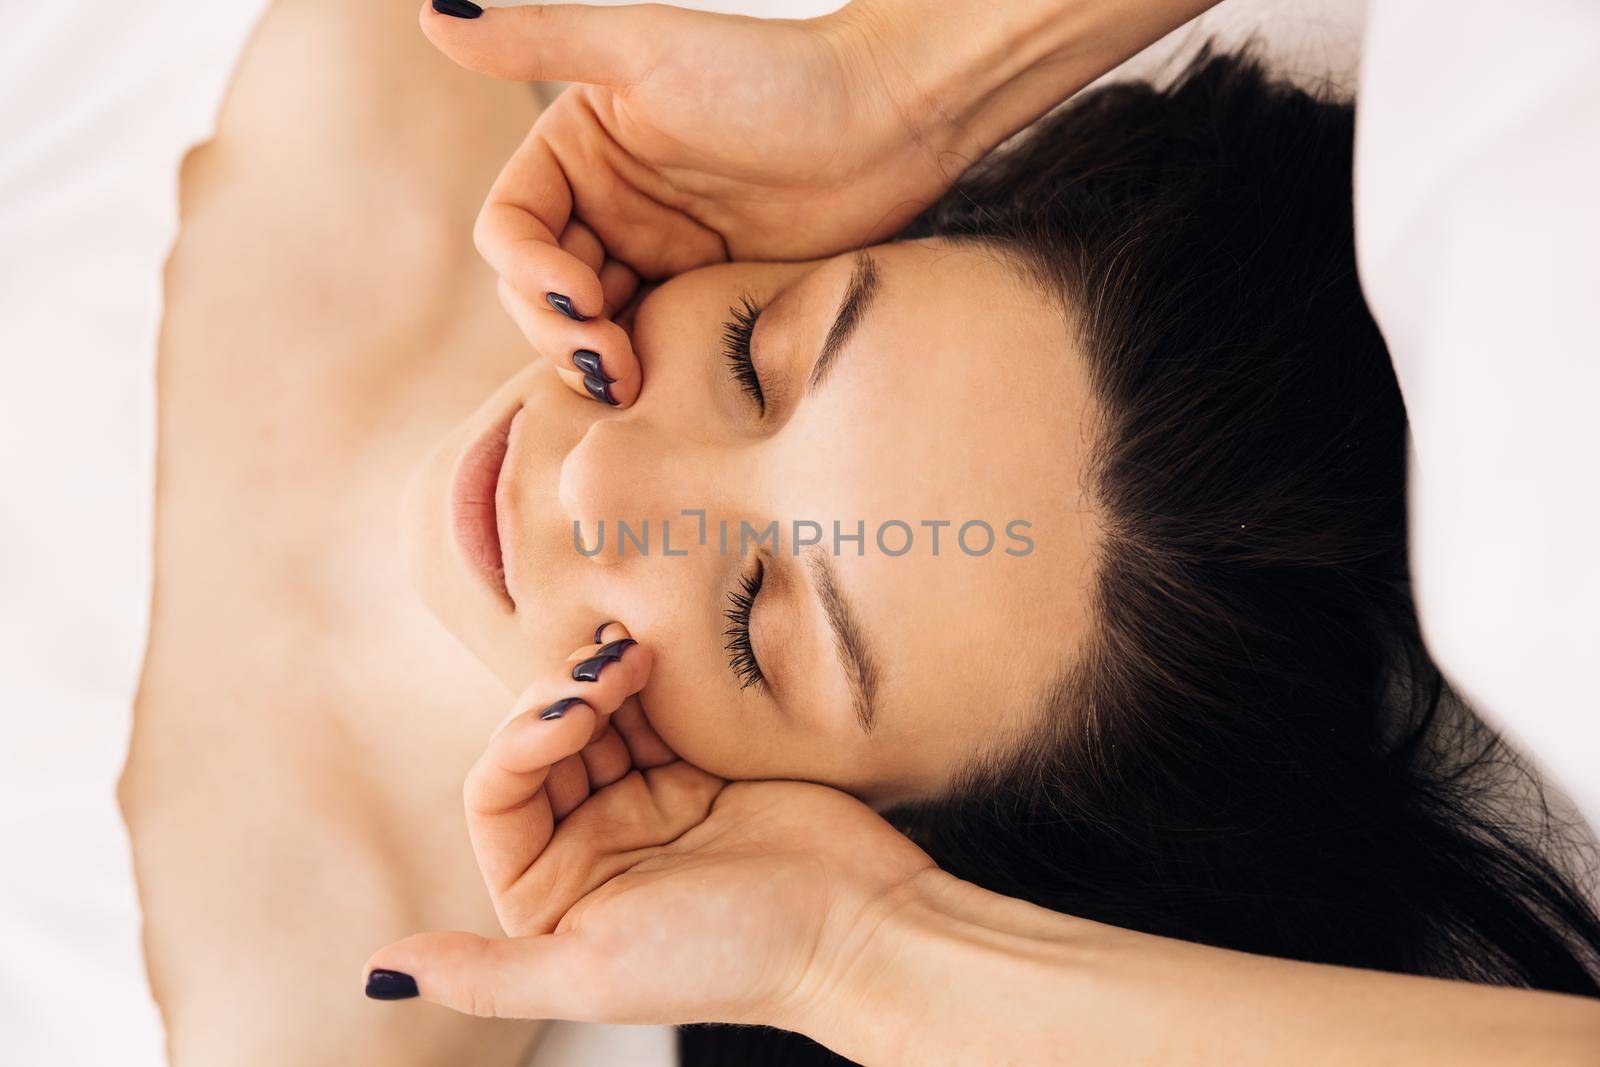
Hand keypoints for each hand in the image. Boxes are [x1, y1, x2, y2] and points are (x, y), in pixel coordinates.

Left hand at [365, 624, 934, 1028]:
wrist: (859, 927)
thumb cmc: (730, 958)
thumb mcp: (594, 973)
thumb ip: (485, 976)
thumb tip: (378, 973)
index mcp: (553, 894)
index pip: (499, 790)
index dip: (522, 739)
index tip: (576, 712)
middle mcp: (591, 845)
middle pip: (540, 741)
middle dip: (561, 695)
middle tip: (613, 668)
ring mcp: (647, 801)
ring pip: (595, 714)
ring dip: (602, 673)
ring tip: (635, 648)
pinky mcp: (700, 769)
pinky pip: (654, 706)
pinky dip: (649, 672)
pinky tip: (657, 643)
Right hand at [419, 0, 1092, 407]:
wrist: (890, 123)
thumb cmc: (773, 76)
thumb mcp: (647, 51)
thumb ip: (543, 36)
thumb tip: (434, 14)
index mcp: (580, 154)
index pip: (512, 231)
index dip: (528, 272)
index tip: (580, 294)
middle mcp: (611, 210)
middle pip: (542, 294)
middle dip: (561, 332)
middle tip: (612, 362)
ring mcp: (661, 259)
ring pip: (593, 332)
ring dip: (597, 363)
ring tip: (632, 382)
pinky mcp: (710, 298)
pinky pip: (655, 349)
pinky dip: (645, 373)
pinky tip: (659, 392)